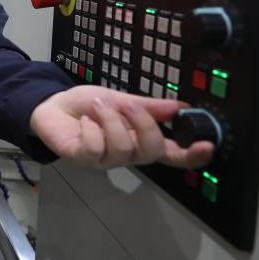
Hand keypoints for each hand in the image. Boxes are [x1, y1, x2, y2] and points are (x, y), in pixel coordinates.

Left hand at [29, 85, 214, 168]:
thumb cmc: (88, 105)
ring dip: (111, 121)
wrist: (51, 106)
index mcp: (140, 140)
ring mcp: (105, 160)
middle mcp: (127, 154)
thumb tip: (179, 106)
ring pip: (123, 149)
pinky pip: (96, 149)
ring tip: (97, 106)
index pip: (171, 154)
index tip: (207, 145)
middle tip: (127, 105)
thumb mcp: (120, 99)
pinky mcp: (83, 159)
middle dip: (144, 125)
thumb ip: (148, 106)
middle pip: (151, 152)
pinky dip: (92, 129)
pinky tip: (85, 121)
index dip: (190, 155)